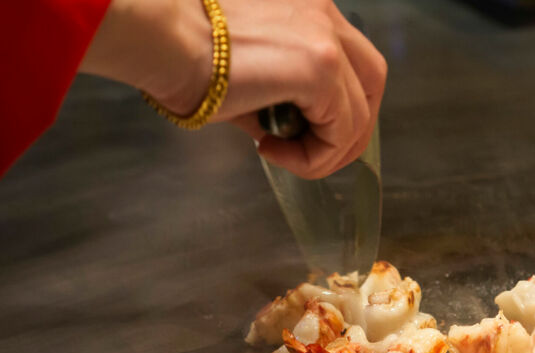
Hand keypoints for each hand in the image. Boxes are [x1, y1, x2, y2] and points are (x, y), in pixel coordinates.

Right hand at [80, 0, 386, 179]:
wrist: (161, 41)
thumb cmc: (185, 53)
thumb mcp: (249, 72)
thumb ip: (281, 96)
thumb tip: (287, 131)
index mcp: (310, 8)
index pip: (353, 61)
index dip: (340, 106)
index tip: (301, 130)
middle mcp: (326, 14)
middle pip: (373, 83)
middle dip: (349, 129)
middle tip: (311, 153)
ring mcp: (328, 40)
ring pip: (360, 116)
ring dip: (325, 150)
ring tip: (282, 155)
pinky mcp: (321, 67)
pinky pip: (340, 132)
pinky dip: (313, 156)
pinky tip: (271, 150)